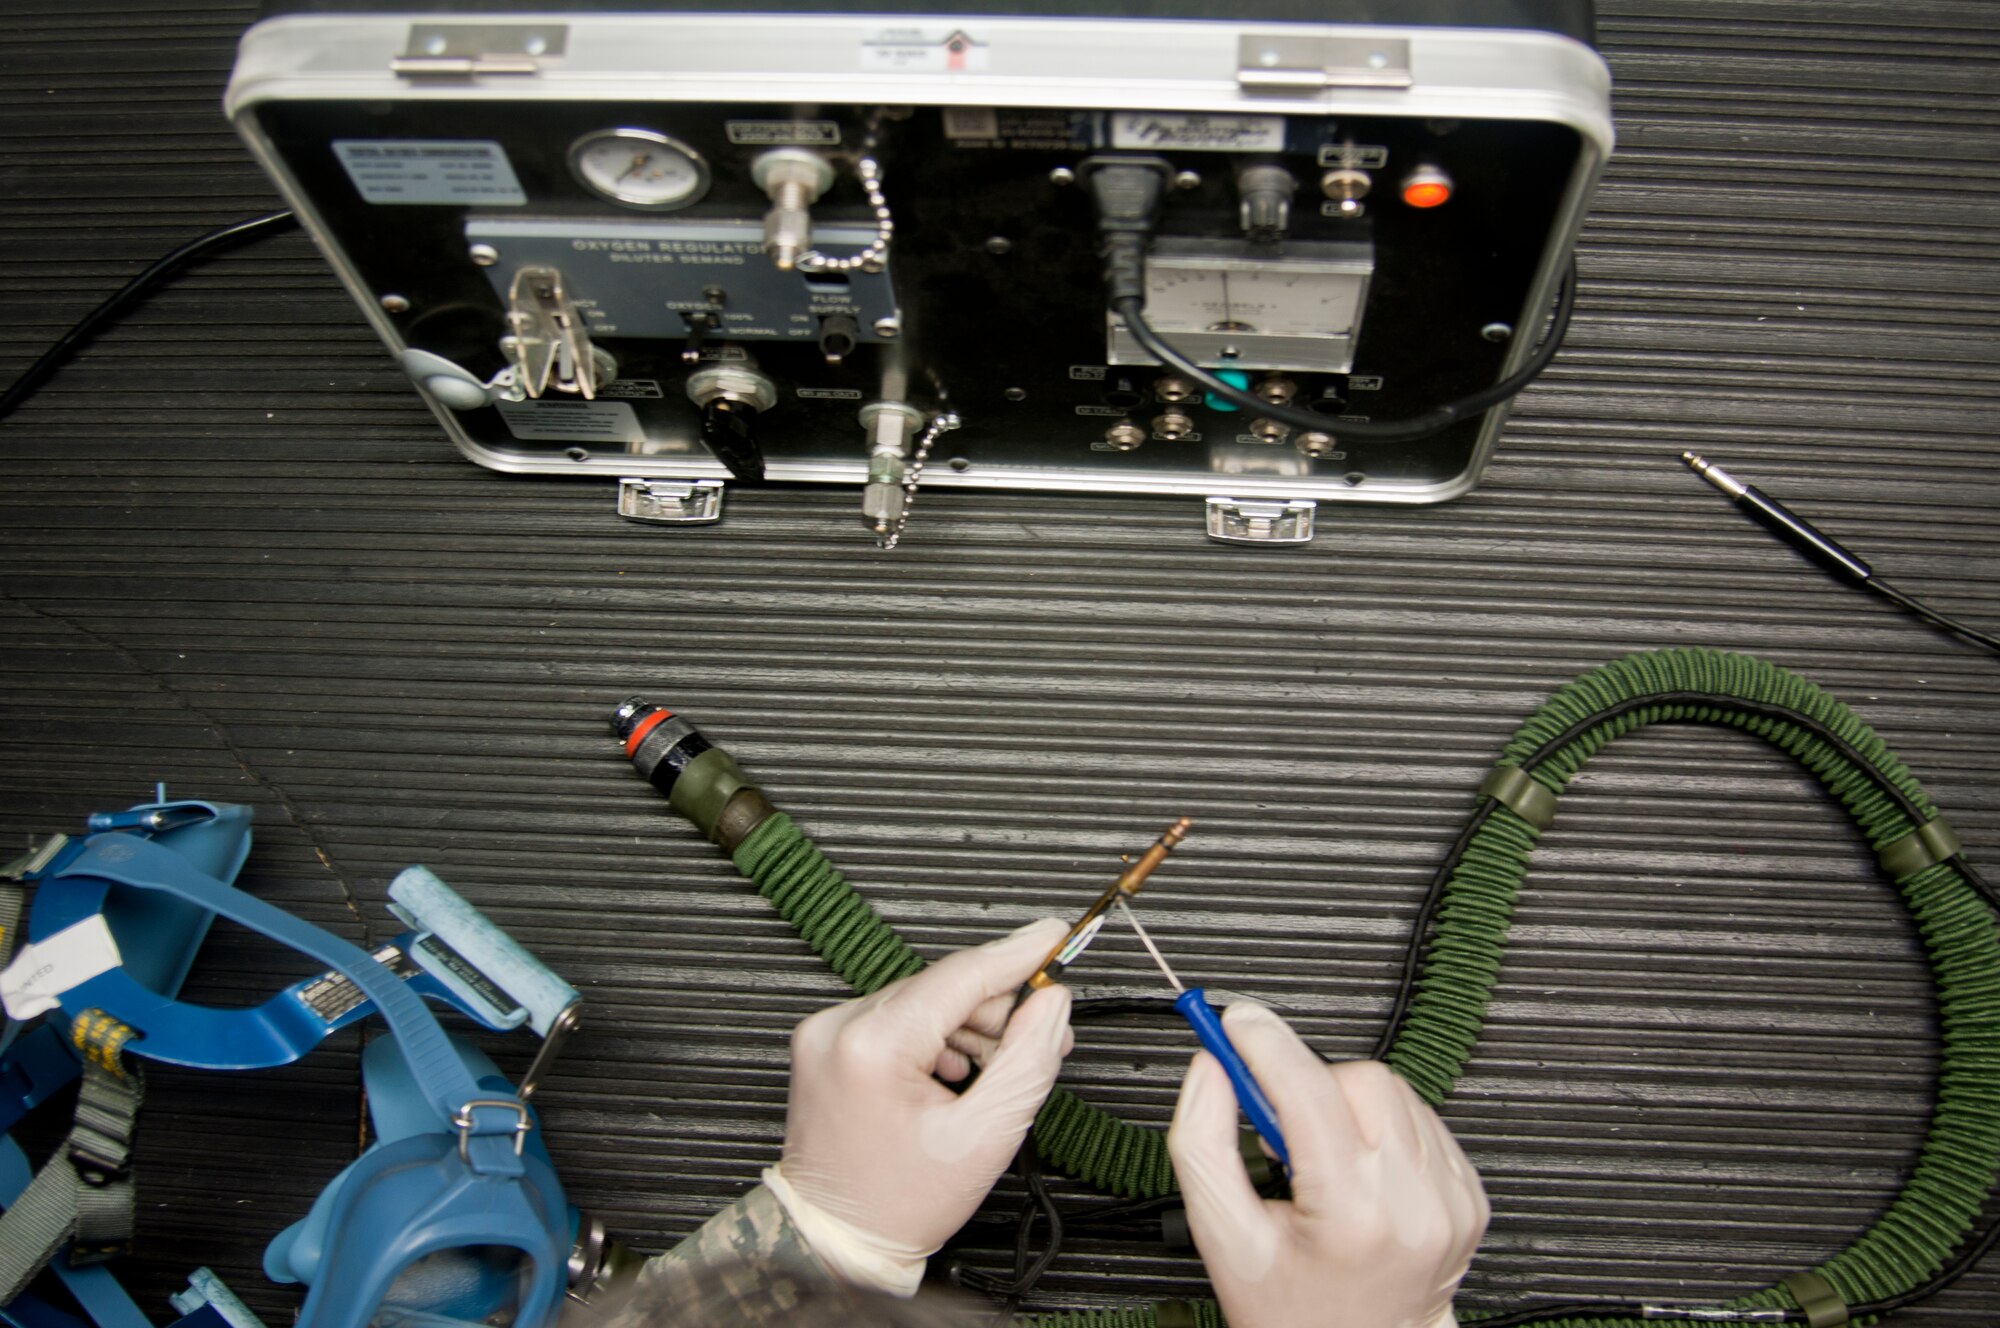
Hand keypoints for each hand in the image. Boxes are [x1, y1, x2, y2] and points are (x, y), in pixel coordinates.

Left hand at [767, 918, 1074, 1293]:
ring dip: (971, 1023)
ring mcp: (827, 1033)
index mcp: (872, 1045)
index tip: (1056, 935)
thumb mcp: (985, 1137)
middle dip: (1001, 1006)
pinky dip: (937, 1034)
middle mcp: (839, 1027)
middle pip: (944, 987)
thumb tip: (1052, 1003)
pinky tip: (961, 1069)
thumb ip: (1028, 1060)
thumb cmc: (896, 1204)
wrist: (834, 1241)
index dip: (1017, 954)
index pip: (961, 975)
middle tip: (1047, 1032)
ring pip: (924, 1001)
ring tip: (1002, 1065)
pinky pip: (898, 1018)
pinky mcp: (828, 1043)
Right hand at [1167, 1003, 1487, 1327]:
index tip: (1238, 1022)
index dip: (1266, 1044)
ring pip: (1393, 1090)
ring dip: (1347, 1105)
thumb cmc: (1295, 1311)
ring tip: (1323, 1160)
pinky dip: (1383, 1127)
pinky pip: (1421, 1118)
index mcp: (1352, 1216)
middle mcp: (1414, 1203)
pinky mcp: (1470, 1196)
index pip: (1308, 1091)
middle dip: (1309, 1087)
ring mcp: (1450, 1200)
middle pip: (1356, 1079)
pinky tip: (1360, 1169)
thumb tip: (1211, 1070)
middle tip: (1279, 1130)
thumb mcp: (1224, 1239)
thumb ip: (1203, 1145)